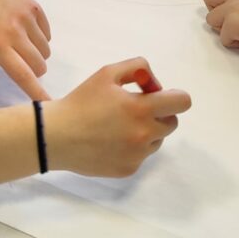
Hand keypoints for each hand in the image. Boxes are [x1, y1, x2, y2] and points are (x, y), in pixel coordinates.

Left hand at [0, 0, 51, 104]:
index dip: (36, 92)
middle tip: (20, 62)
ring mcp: (27, 17)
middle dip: (34, 71)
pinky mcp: (36, 8)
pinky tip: (26, 31)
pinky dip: (40, 39)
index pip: (22, 74)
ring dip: (37, 54)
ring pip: (46, 51)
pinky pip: (48, 35)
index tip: (48, 104)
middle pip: (39, 65)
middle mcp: (15, 31)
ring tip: (21, 44)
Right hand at [43, 58, 191, 176]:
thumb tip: (154, 83)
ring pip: (156, 140)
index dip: (174, 96)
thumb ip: (138, 68)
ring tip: (118, 126)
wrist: (57, 136)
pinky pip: (140, 156)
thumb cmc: (82, 101)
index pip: (182, 102)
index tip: (155, 95)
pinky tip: (110, 141)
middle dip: (159, 113)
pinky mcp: (129, 169)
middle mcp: (145, 134)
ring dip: (146, 131)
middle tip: (134, 109)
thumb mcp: (107, 73)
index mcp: (142, 109)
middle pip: (171, 123)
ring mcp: (138, 155)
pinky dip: (132, 147)